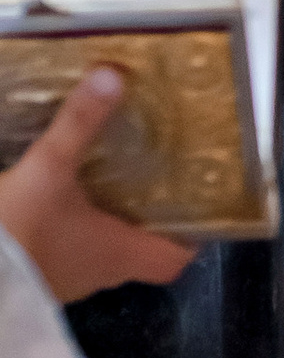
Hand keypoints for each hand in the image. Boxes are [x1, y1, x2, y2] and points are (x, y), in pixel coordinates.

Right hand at [0, 71, 197, 304]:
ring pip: (102, 253)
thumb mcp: (49, 167)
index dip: (188, 237)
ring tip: (103, 182)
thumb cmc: (19, 231)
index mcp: (120, 253)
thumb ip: (80, 123)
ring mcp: (69, 281)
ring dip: (105, 224)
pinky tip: (55, 203)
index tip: (190, 206)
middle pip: (140, 253)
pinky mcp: (39, 280)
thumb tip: (113, 75)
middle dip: (143, 218)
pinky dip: (70, 232)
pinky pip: (68, 255)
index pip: (174, 260)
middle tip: (146, 179)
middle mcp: (102, 273)